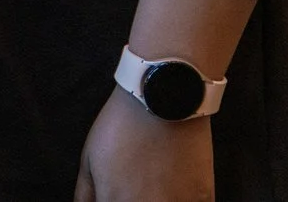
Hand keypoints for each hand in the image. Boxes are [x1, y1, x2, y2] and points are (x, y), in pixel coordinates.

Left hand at [74, 87, 213, 201]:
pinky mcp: (202, 198)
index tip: (114, 197)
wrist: (162, 96)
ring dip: (158, 200)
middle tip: (135, 189)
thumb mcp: (90, 159)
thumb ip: (85, 195)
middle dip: (132, 201)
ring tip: (154, 186)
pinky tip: (174, 188)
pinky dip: (182, 200)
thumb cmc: (121, 125)